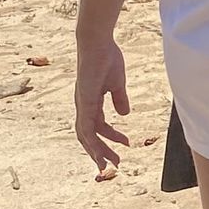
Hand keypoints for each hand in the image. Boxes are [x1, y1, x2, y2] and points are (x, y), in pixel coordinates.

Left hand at [74, 34, 129, 174]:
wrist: (98, 42)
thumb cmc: (107, 57)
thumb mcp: (117, 83)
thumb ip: (119, 99)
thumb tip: (124, 113)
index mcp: (90, 101)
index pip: (98, 126)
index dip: (111, 137)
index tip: (126, 144)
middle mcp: (83, 105)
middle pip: (88, 136)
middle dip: (100, 151)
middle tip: (113, 165)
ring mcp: (82, 104)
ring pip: (86, 135)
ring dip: (97, 151)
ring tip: (110, 164)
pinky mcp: (84, 101)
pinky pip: (86, 126)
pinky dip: (92, 140)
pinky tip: (102, 148)